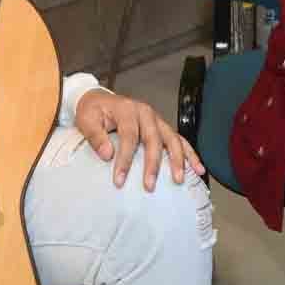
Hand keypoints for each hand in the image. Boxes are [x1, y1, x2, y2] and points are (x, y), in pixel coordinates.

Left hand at [75, 89, 204, 190]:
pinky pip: (179, 140)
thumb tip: (108, 154)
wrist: (98, 99)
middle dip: (153, 164)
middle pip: (154, 139)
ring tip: (179, 179)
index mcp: (127, 109)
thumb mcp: (86, 120)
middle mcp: (145, 112)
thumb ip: (95, 136)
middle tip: (149, 185)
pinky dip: (190, 154)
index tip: (119, 180)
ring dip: (178, 160)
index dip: (125, 159)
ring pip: (172, 139)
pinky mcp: (162, 127)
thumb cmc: (92, 111)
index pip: (129, 136)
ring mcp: (157, 120)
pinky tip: (198, 168)